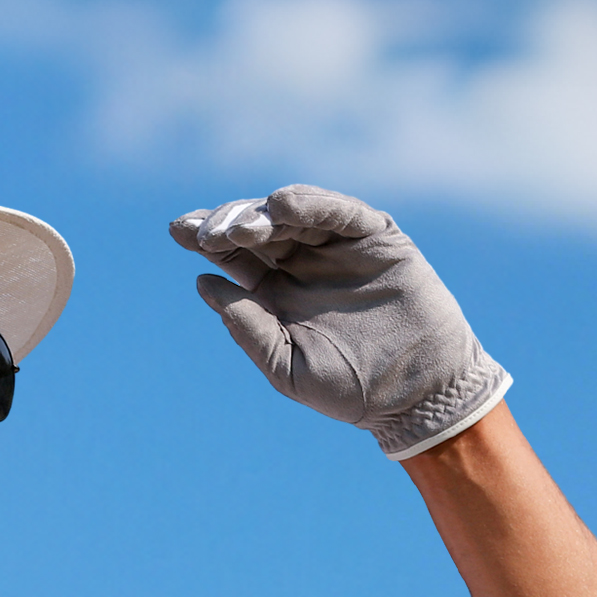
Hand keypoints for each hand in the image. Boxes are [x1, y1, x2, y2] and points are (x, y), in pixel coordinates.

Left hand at [170, 184, 510, 460]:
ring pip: (292, 214)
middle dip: (229, 225)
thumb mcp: (287, 366)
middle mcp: (301, 263)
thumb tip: (204, 285)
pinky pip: (340, 212)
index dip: (206, 238)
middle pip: (255, 228)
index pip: (233, 256)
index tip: (180, 231)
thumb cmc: (351, 389)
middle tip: (210, 235)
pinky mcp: (375, 236)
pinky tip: (284, 204)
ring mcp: (337, 247)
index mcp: (275, 294)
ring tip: (242, 228)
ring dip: (263, 214)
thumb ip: (249, 329)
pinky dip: (313, 204)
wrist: (417, 393)